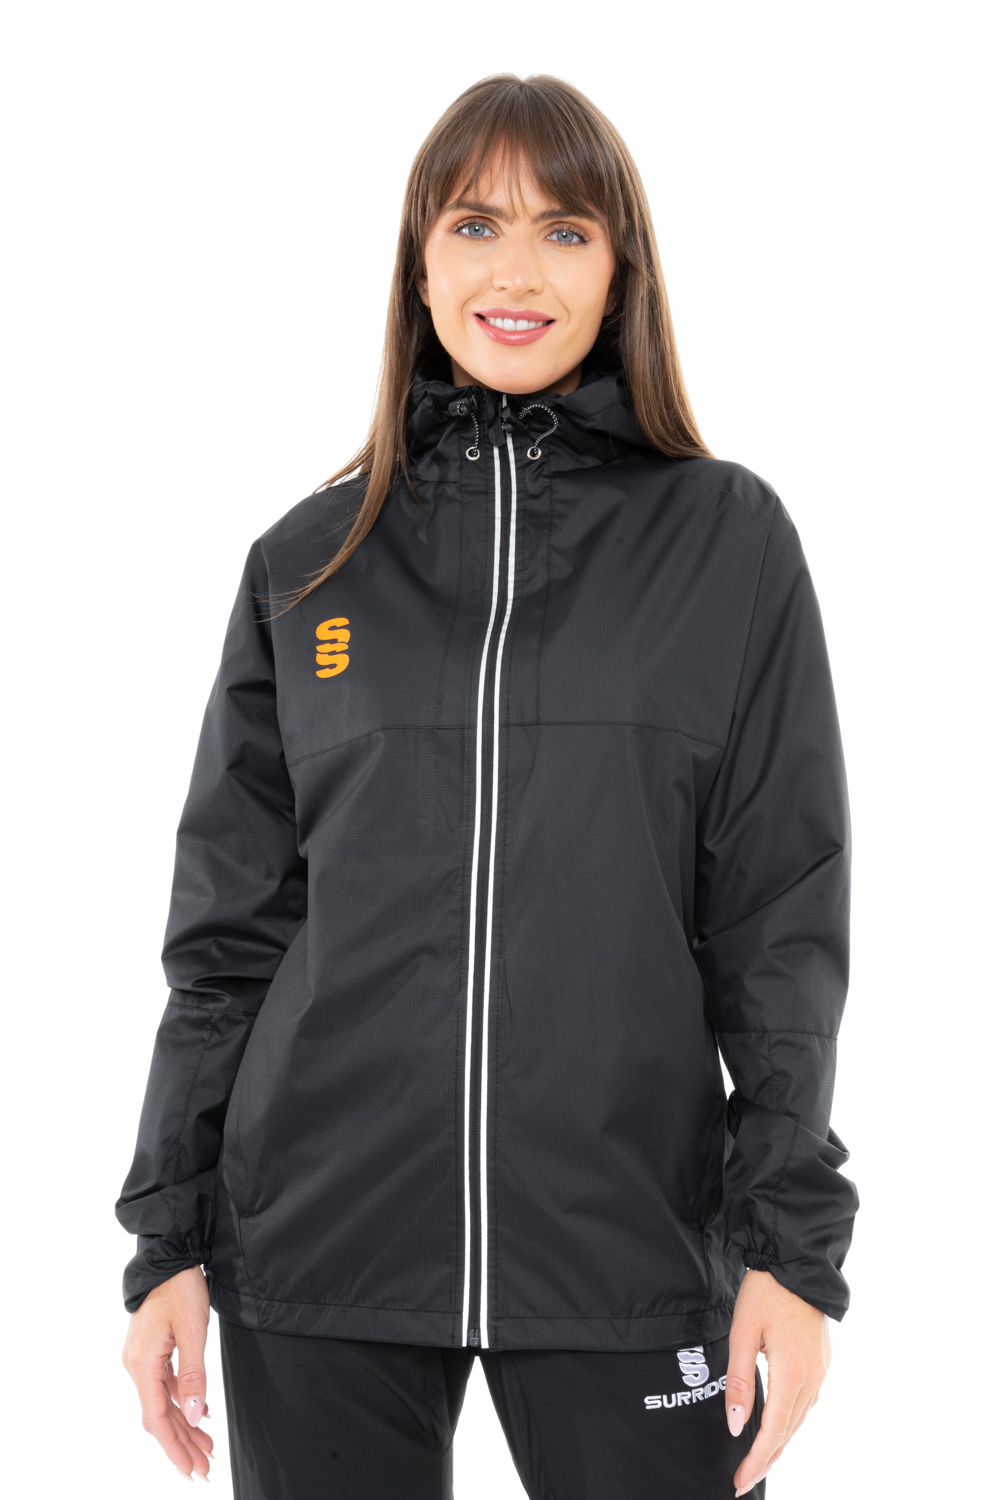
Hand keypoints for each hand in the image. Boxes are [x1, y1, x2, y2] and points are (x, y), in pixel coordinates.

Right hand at [122, 1266, 213, 1480]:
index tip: (191, 1470)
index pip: (157, 1419)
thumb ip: (194, 1375)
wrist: (168, 1255)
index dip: (175, 1448)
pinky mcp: (151, 1350)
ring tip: (206, 1446)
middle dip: (183, 1443)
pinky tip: (200, 1413)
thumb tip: (195, 1416)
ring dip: (185, 1424)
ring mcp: (142, 1358)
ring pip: (163, 1402)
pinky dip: (183, 1401)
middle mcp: (136, 1366)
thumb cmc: (180, 1287)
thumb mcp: (193, 1330)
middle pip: (160, 1416)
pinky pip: (165, 1386)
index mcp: (141, 1364)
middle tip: (205, 1466)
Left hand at [726, 1268, 829, 1495]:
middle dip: (767, 1459)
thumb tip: (737, 1427)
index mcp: (793, 1373)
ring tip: (760, 1462)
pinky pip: (807, 1403)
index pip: (773, 1431)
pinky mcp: (822, 1362)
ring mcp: (821, 1371)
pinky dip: (792, 1422)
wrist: (796, 1262)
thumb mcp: (743, 1333)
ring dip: (780, 1443)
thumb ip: (740, 1381)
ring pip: (800, 1420)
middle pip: (789, 1432)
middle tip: (744, 1480)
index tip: (739, 1480)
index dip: (756, 1460)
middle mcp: (813, 1378)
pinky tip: (780, 1427)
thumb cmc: (766, 1292)